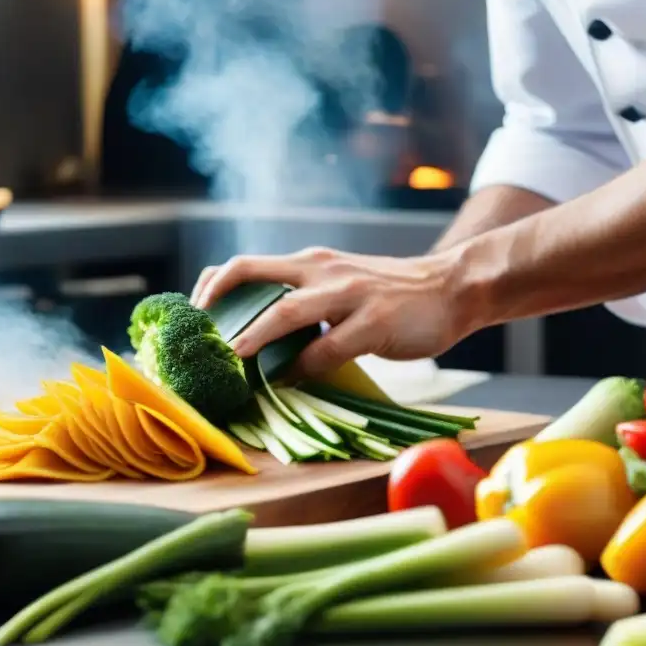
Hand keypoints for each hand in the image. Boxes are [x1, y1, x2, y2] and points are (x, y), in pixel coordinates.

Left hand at [191, 246, 467, 375]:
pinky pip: (328, 349)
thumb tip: (262, 339)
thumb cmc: (392, 294)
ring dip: (251, 337)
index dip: (211, 287)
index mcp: (309, 262)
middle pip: (250, 274)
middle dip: (214, 302)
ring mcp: (348, 294)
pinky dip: (303, 369)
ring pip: (285, 311)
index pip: (245, 265)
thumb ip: (305, 302)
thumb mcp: (340, 285)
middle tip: (196, 338)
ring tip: (228, 361)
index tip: (192, 318)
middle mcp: (321, 270)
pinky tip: (290, 382)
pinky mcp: (374, 322)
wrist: (453, 286)